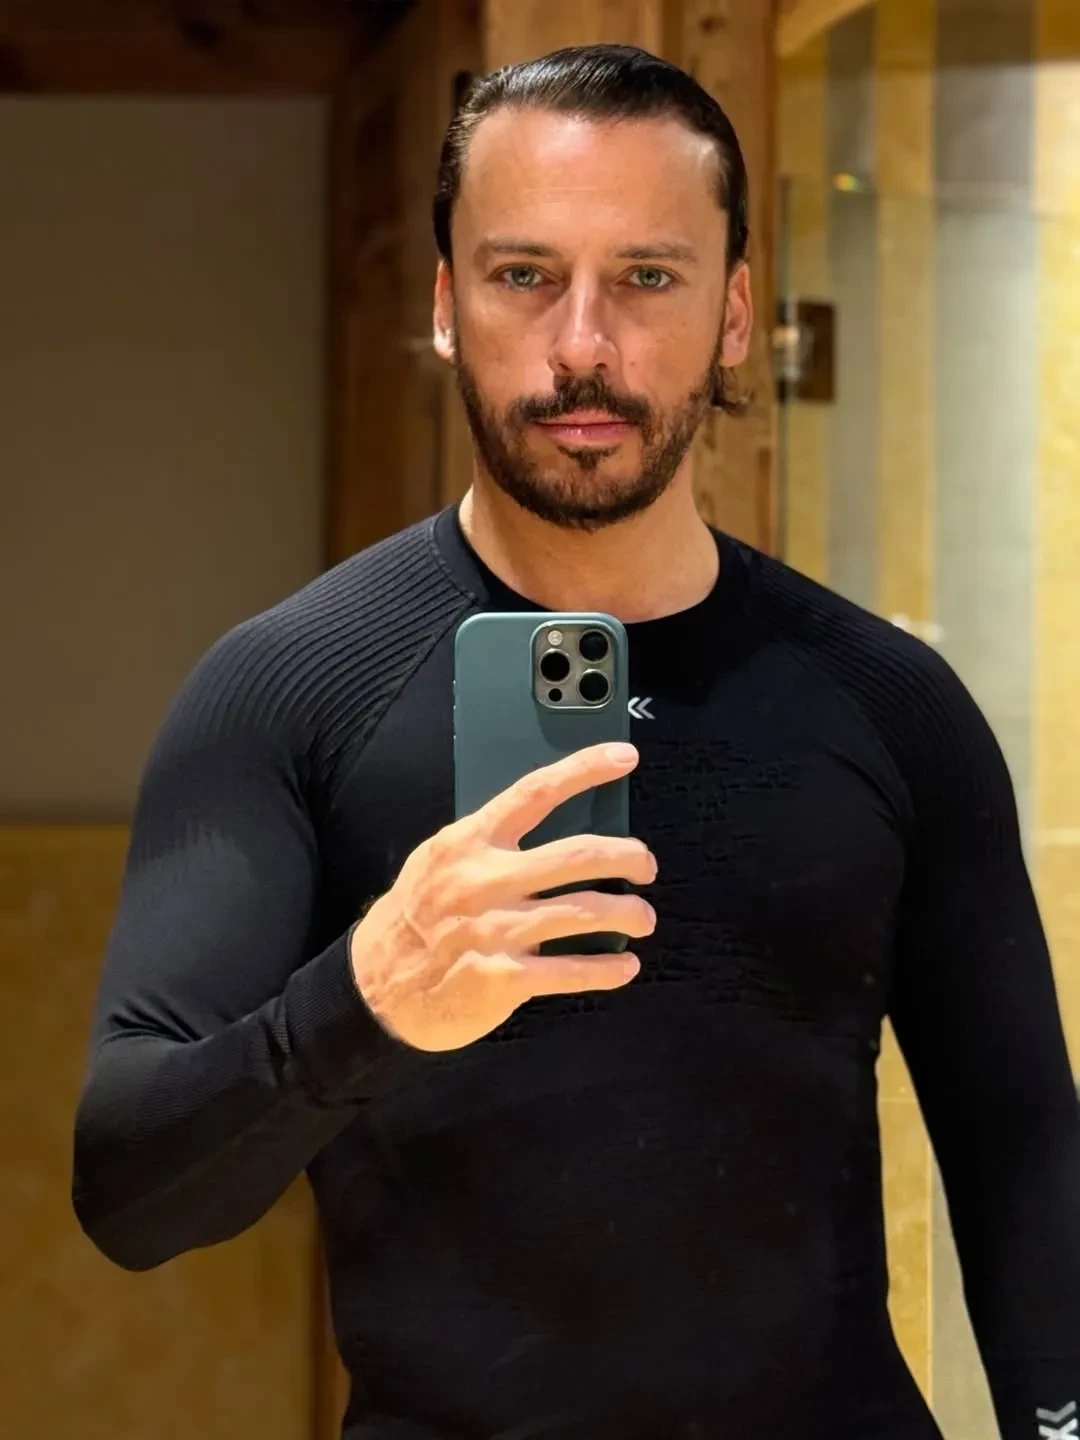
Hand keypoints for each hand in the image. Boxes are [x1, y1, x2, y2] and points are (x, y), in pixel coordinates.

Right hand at [349, 742, 656, 1051]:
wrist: (375, 987)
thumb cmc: (414, 919)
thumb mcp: (437, 862)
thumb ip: (487, 844)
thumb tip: (551, 831)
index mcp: (470, 842)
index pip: (535, 792)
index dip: (584, 769)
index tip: (624, 756)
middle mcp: (486, 881)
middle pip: (577, 855)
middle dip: (627, 856)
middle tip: (646, 865)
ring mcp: (496, 931)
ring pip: (584, 912)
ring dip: (628, 913)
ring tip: (643, 918)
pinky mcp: (503, 979)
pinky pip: (571, 971)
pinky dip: (608, 970)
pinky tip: (625, 967)